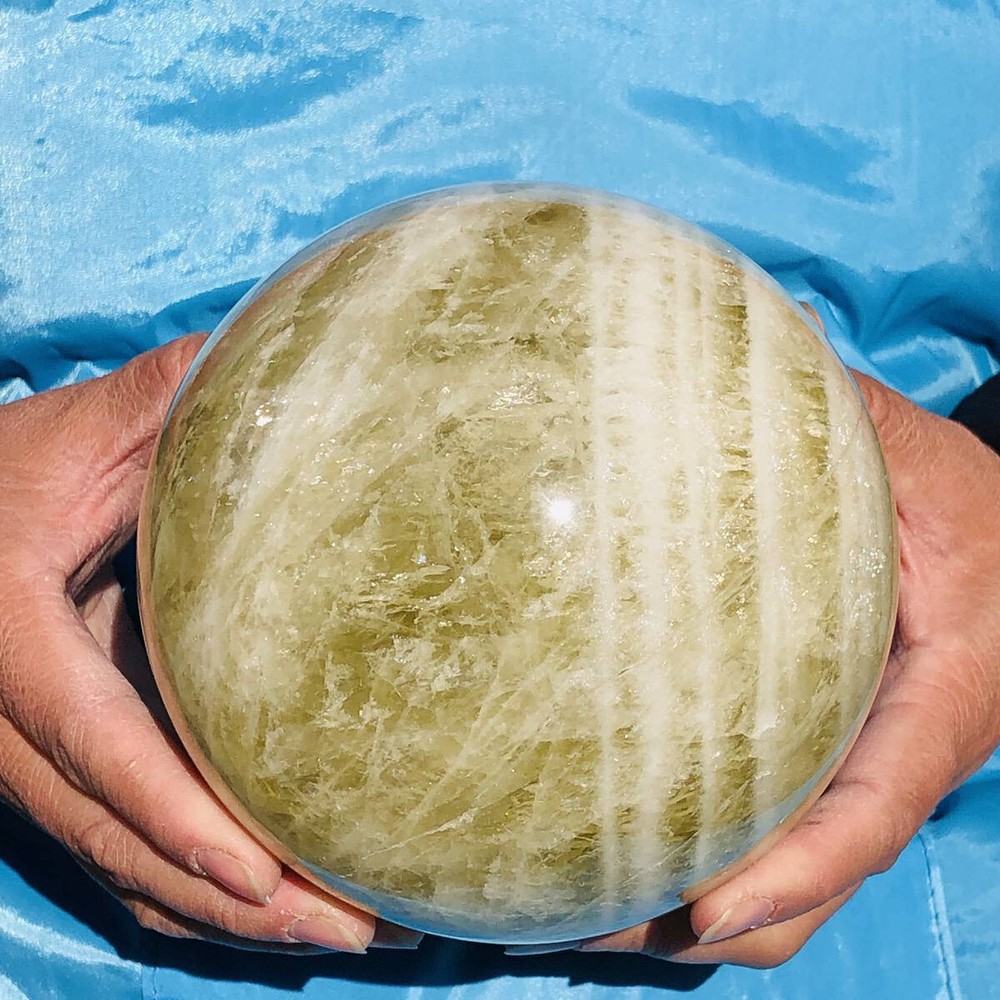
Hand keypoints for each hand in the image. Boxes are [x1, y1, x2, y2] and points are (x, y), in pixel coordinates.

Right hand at [0, 339, 420, 952]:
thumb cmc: (4, 471)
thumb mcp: (78, 432)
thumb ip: (158, 403)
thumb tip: (260, 353)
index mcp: (9, 636)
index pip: (91, 738)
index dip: (168, 810)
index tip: (257, 871)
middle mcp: (10, 724)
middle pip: (116, 839)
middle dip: (232, 902)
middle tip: (351, 932)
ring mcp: (28, 767)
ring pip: (121, 870)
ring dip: (229, 920)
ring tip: (347, 938)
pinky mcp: (57, 778)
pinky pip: (121, 859)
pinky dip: (195, 899)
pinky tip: (279, 913)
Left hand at [578, 373, 999, 966]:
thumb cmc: (962, 499)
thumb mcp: (906, 450)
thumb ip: (835, 424)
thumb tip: (719, 373)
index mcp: (939, 700)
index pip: (871, 813)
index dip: (797, 874)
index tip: (702, 914)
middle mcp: (892, 759)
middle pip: (812, 882)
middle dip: (706, 922)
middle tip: (589, 920)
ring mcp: (852, 768)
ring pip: (781, 875)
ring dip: (684, 907)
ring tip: (575, 904)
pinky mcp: (816, 756)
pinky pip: (761, 824)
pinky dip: (694, 849)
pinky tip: (609, 832)